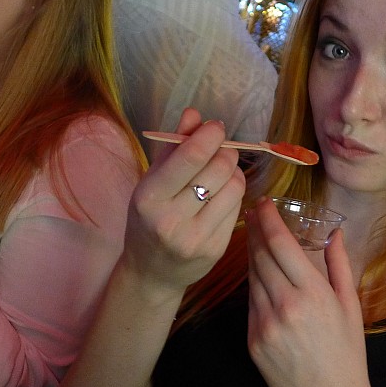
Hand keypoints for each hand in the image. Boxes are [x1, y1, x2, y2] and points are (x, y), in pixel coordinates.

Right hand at [120, 108, 245, 291]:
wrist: (151, 273)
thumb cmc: (148, 219)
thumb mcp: (151, 182)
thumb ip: (173, 147)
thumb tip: (194, 113)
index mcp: (149, 198)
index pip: (190, 158)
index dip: (210, 136)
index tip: (216, 127)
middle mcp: (171, 220)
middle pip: (217, 169)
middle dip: (224, 152)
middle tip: (221, 149)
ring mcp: (195, 238)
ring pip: (233, 187)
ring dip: (233, 172)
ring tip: (221, 172)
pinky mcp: (215, 250)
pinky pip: (237, 207)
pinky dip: (233, 194)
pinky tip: (221, 195)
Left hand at [246, 197, 372, 386]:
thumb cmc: (348, 353)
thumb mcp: (351, 306)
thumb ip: (340, 265)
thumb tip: (334, 232)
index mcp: (312, 294)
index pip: (280, 244)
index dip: (268, 220)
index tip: (263, 203)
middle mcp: (284, 306)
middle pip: (260, 256)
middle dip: (254, 230)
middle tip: (252, 212)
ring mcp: (264, 324)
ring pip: (251, 277)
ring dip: (250, 253)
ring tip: (252, 236)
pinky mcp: (252, 341)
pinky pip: (250, 302)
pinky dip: (253, 283)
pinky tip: (257, 272)